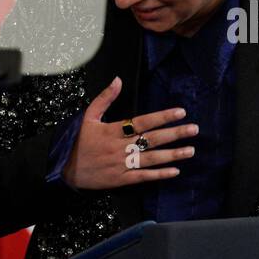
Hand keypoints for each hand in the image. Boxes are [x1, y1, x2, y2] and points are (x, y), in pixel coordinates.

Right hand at [62, 77, 196, 191]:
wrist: (64, 169)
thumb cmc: (77, 141)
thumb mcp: (87, 117)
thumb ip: (104, 98)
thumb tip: (118, 80)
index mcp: (112, 130)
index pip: (142, 121)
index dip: (162, 117)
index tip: (180, 112)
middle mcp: (119, 147)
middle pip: (151, 139)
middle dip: (175, 134)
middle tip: (194, 129)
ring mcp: (120, 164)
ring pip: (151, 158)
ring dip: (172, 154)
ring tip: (190, 150)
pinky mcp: (120, 179)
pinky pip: (142, 176)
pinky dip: (159, 174)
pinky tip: (175, 171)